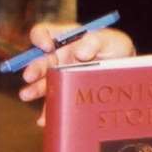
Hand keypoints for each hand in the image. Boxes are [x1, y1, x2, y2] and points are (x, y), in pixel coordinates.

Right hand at [16, 21, 135, 126]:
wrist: (125, 71)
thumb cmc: (115, 48)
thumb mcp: (111, 40)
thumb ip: (96, 40)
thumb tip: (79, 52)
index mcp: (65, 38)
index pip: (44, 32)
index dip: (40, 36)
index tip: (46, 46)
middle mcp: (58, 56)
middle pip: (40, 60)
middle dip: (34, 67)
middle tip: (29, 76)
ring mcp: (60, 75)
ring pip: (43, 82)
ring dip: (34, 89)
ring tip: (26, 95)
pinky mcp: (66, 92)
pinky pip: (54, 101)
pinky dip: (49, 110)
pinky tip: (44, 118)